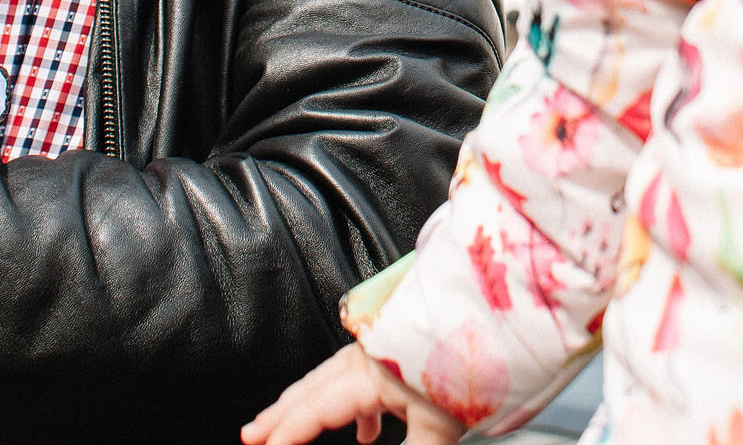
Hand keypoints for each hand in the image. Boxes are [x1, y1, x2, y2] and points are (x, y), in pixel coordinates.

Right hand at [242, 343, 463, 444]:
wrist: (493, 310)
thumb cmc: (471, 358)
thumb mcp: (441, 424)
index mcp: (366, 374)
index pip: (312, 411)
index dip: (285, 434)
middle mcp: (365, 358)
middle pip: (309, 390)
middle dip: (278, 416)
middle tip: (249, 435)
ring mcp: (379, 351)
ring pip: (330, 382)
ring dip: (307, 408)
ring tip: (289, 431)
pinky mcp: (397, 350)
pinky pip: (360, 380)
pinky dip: (351, 408)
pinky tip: (366, 431)